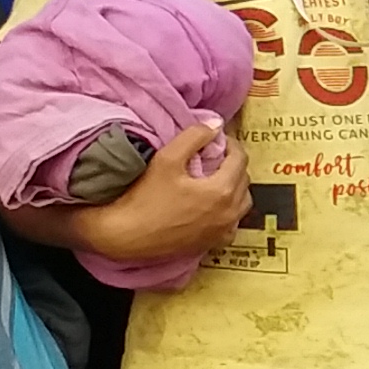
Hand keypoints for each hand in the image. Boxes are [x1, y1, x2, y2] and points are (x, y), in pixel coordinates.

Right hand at [74, 115, 249, 264]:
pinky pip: (231, 224)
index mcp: (222, 190)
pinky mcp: (212, 244)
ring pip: (241, 203)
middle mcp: (229, 213)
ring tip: (214, 179)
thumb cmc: (144, 197)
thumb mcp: (167, 158)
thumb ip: (194, 137)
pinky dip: (228, 212)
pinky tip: (212, 207)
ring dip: (233, 188)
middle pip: (243, 180)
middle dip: (232, 164)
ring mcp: (222, 231)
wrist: (125, 236)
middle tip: (214, 157)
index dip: (231, 144)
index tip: (217, 140)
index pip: (240, 159)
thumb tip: (216, 124)